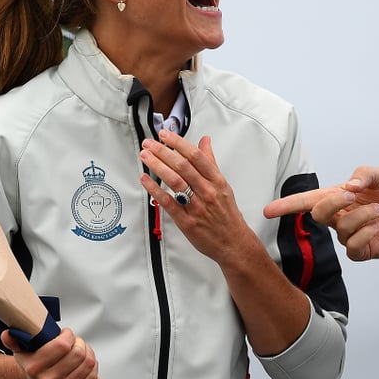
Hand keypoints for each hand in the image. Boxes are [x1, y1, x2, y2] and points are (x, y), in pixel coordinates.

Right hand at [0, 327, 97, 378]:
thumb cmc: (35, 364)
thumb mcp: (23, 349)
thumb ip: (15, 339)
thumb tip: (8, 334)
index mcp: (34, 368)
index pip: (62, 345)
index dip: (68, 335)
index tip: (66, 334)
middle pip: (77, 353)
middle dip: (79, 342)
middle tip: (74, 342)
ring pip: (88, 363)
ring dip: (87, 353)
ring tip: (80, 351)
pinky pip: (92, 378)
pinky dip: (92, 368)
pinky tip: (84, 364)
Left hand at [139, 131, 254, 261]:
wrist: (233, 242)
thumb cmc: (227, 214)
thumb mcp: (223, 185)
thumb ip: (211, 162)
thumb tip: (205, 141)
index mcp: (217, 181)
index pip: (196, 156)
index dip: (179, 143)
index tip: (166, 135)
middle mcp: (207, 192)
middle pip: (183, 166)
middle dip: (163, 151)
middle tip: (149, 143)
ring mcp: (197, 207)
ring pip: (175, 181)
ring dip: (157, 166)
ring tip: (145, 156)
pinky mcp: (187, 221)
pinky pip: (168, 203)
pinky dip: (155, 190)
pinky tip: (146, 180)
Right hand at [263, 166, 378, 261]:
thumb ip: (364, 174)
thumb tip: (350, 185)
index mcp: (337, 198)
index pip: (306, 201)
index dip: (286, 205)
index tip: (268, 210)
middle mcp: (338, 217)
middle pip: (318, 213)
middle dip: (333, 202)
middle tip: (352, 195)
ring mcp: (348, 235)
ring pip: (341, 228)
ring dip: (361, 215)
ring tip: (378, 210)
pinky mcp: (361, 250)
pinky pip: (353, 246)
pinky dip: (366, 232)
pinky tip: (378, 226)